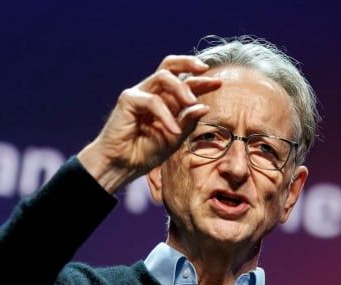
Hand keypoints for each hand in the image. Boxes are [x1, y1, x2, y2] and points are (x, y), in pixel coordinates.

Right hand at [78, 55, 221, 192]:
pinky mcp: (128, 100)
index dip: (201, 80)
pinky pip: (153, 101)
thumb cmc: (146, 151)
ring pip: (163, 77)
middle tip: (205, 71)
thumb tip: (204, 106)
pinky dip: (166, 115)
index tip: (218, 83)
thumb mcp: (175, 137)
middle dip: (189, 63)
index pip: (185, 81)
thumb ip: (188, 121)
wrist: (122, 164)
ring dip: (181, 88)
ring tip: (191, 103)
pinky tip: (173, 130)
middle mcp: (153, 93)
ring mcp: (140, 94)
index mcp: (166, 100)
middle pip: (170, 65)